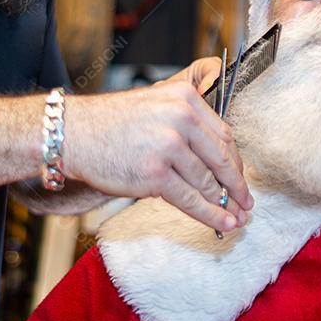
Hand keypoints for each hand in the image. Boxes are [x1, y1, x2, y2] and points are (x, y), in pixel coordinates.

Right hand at [65, 59, 252, 232]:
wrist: (73, 134)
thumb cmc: (111, 123)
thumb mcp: (154, 105)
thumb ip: (185, 121)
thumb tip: (215, 157)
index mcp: (185, 97)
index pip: (223, 133)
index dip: (235, 160)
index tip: (240, 176)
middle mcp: (181, 118)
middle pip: (221, 158)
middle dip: (237, 185)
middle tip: (247, 201)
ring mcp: (168, 146)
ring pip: (208, 182)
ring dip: (225, 204)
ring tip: (235, 217)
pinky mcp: (155, 174)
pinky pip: (191, 199)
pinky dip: (210, 215)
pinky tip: (223, 222)